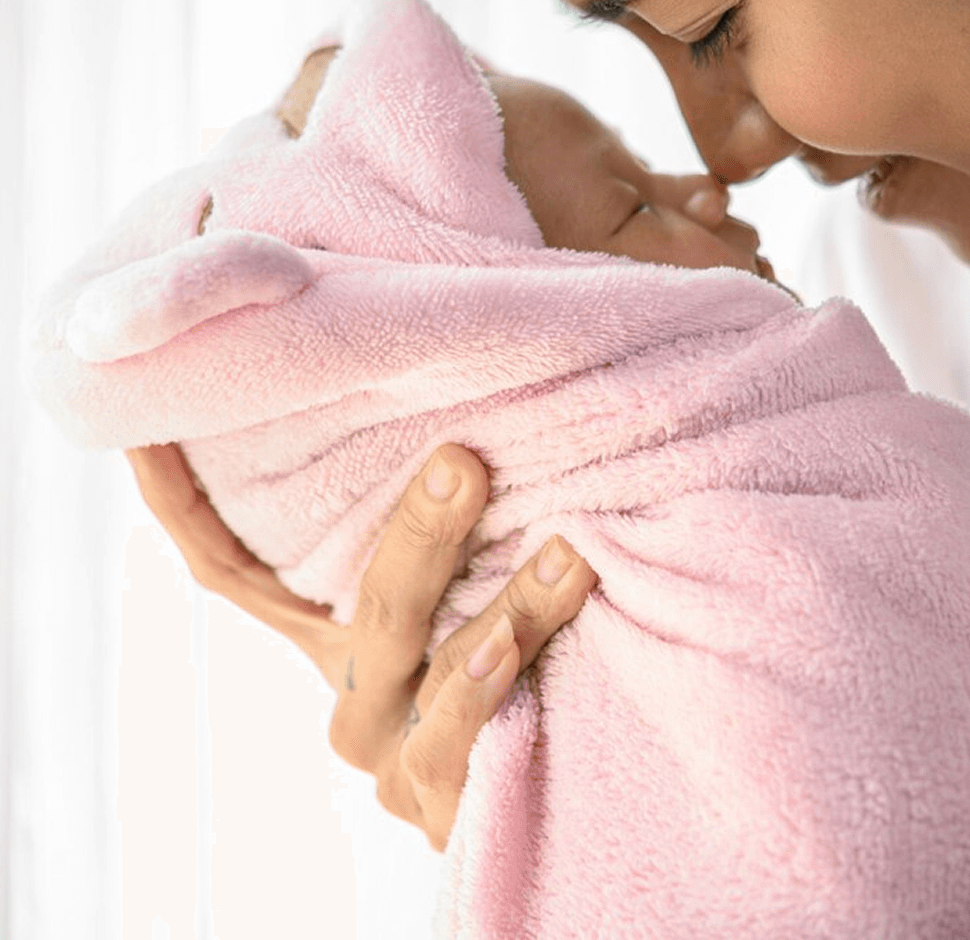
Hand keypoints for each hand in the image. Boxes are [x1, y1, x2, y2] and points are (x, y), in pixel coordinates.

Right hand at [125, 441, 596, 848]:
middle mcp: (350, 695)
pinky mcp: (434, 805)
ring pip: (433, 671)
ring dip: (509, 608)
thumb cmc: (503, 674)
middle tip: (467, 462)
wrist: (547, 798)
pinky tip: (515, 657)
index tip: (142, 423)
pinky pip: (450, 744)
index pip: (231, 568)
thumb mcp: (466, 604)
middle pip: (370, 606)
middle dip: (419, 529)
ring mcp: (388, 754)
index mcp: (331, 637)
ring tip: (568, 555)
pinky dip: (486, 694)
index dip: (180, 500)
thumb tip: (468, 429)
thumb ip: (452, 543)